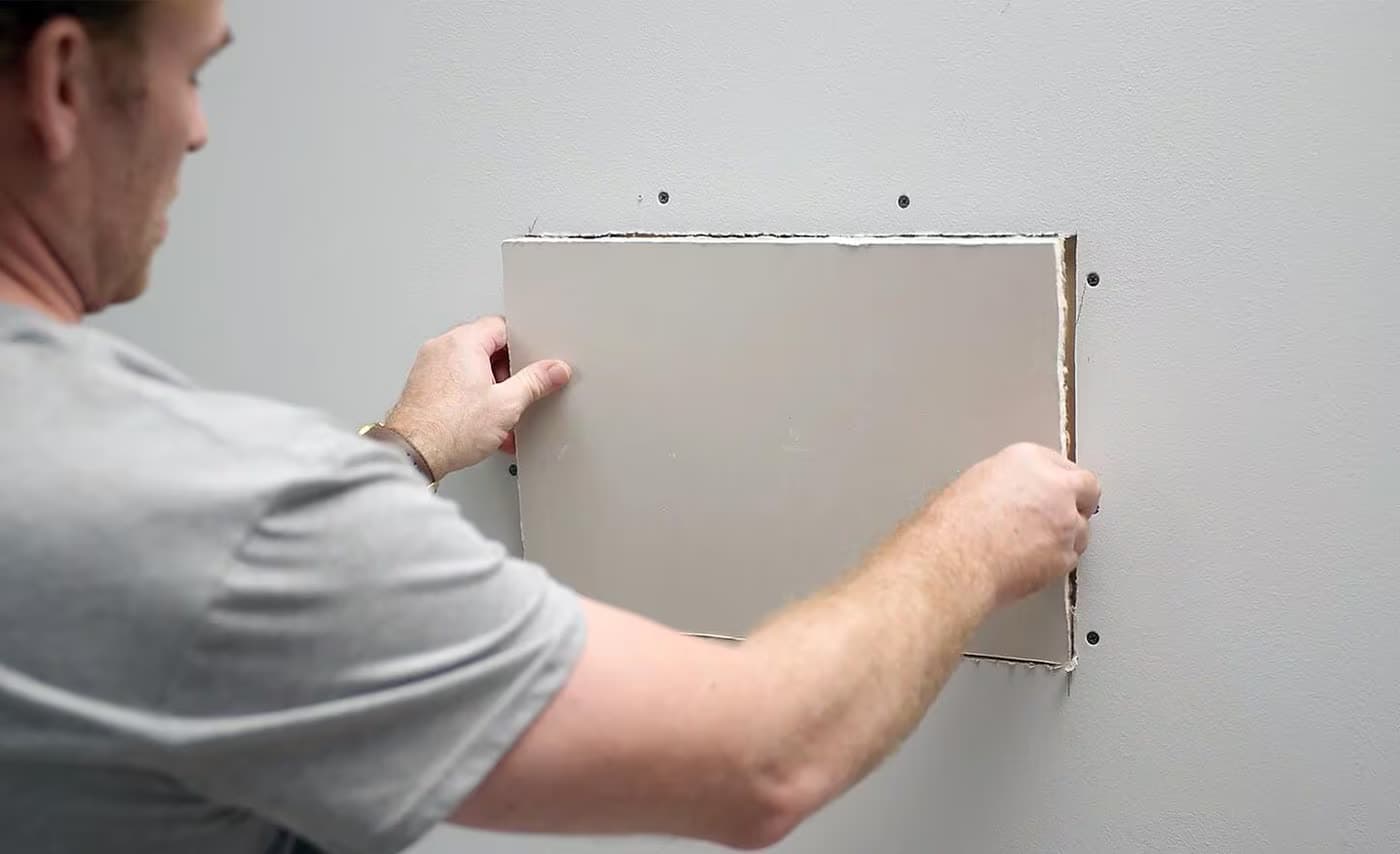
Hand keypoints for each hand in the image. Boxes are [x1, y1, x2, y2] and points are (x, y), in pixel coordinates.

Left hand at [384, 316, 570, 476]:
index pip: (502, 327)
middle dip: (506, 373)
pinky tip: (482, 423)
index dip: (524, 346)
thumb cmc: (448, 428)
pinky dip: (471, 398)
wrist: (413, 453)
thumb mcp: (507, 404)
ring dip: (490, 389)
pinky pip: (455, 383)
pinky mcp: (422, 386)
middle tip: (516, 394)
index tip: (534, 364)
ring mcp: (429, 366)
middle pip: (486, 348)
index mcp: (463, 341)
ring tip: (498, 415)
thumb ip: (535, 382)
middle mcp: (442, 348)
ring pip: (471, 368)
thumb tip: (554, 370)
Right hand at [910, 443, 1100, 610]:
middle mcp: (1054, 486)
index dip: (1056, 480)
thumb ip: (1007, 482)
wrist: (954, 560)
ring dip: (1066, 535)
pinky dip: (1055, 561)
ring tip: (1034, 545)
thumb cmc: (951, 526)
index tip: (1051, 490)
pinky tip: (1031, 562)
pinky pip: (1070, 558)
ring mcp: (1065, 522)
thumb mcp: (974, 483)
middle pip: (1087, 489)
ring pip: (1082, 529)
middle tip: (1058, 515)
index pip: (1061, 463)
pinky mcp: (1065, 556)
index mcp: (1027, 459)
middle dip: (1077, 501)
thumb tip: (1013, 496)